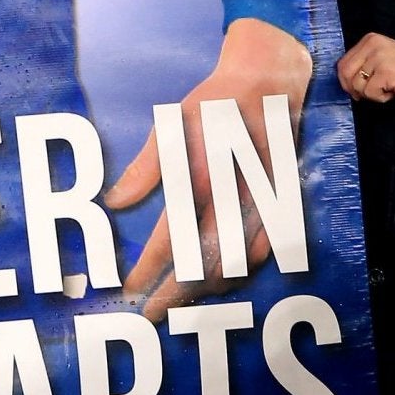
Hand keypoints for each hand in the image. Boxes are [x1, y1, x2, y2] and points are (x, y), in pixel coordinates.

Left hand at [104, 17, 313, 318]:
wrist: (268, 80)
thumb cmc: (212, 102)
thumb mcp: (169, 125)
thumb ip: (144, 170)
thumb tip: (114, 203)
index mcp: (202, 176)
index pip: (171, 238)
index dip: (149, 269)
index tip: (131, 288)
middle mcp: (233, 195)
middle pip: (203, 262)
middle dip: (176, 293)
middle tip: (152, 313)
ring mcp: (262, 203)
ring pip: (236, 263)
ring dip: (207, 290)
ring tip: (182, 305)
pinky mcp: (281, 203)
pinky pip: (264, 251)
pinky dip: (241, 273)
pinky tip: (222, 282)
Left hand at [337, 32, 394, 103]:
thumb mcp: (383, 56)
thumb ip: (364, 63)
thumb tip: (346, 81)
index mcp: (370, 39)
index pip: (343, 62)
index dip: (346, 80)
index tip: (356, 90)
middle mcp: (372, 45)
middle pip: (345, 73)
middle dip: (353, 89)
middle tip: (369, 95)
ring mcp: (378, 58)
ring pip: (357, 85)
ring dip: (371, 94)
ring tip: (388, 89)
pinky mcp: (385, 73)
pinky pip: (370, 93)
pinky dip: (381, 98)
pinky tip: (394, 92)